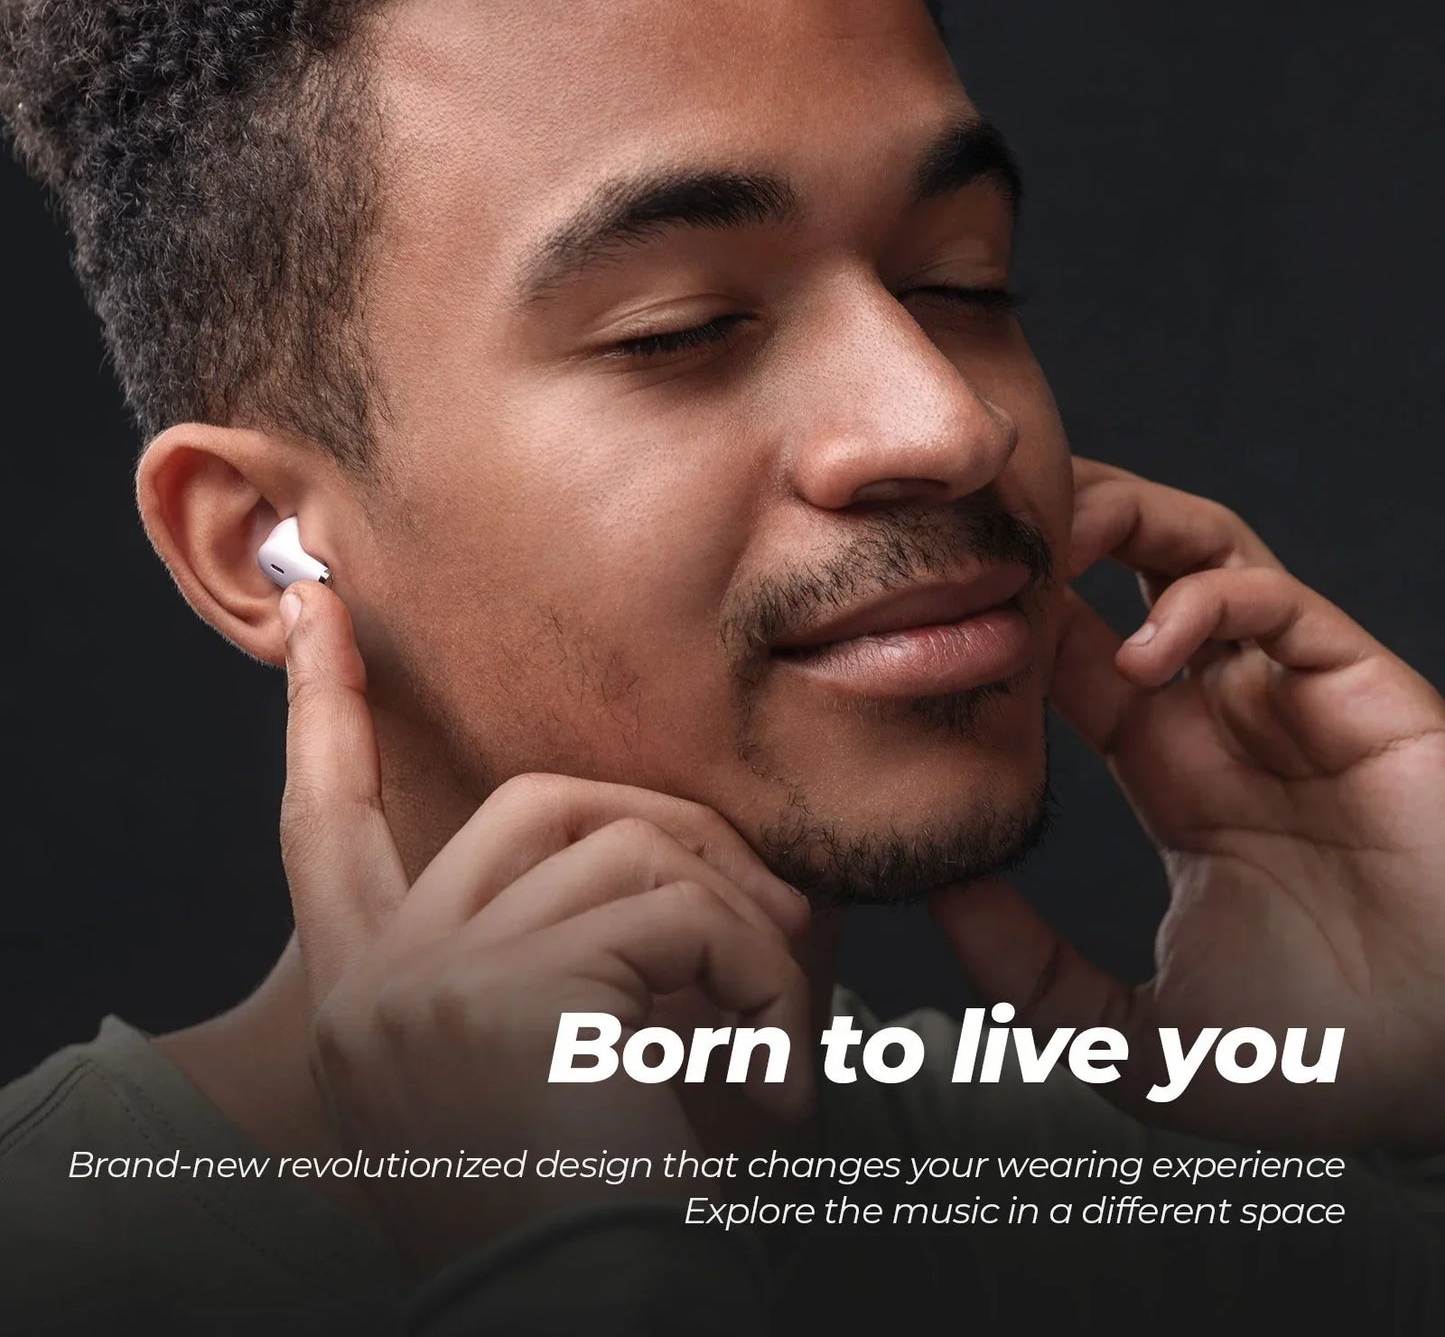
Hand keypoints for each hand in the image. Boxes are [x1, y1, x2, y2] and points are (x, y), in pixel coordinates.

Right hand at [277, 581, 812, 1273]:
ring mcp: (432, 983)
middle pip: (531, 806)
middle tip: (775, 917)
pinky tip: (780, 1076)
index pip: (327, 819)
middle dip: (669, 829)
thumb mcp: (593, 1053)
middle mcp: (376, 985)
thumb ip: (612, 933)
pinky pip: (678, 914)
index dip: (323, 707)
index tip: (317, 603)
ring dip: (740, 928)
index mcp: (374, 998)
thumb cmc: (618, 1208)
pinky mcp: (513, 992)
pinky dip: (762, 981)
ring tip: (786, 1029)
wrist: (601, 1317)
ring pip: (626, 849)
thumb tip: (703, 838)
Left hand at [931, 458, 1444, 1147]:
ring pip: (1198, 552)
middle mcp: (1225, 720)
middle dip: (1053, 539)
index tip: (934, 622)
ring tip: (1045, 547)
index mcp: (1173, 775)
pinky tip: (1140, 652)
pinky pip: (1273, 600)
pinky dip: (1200, 599)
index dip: (1007, 625)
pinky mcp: (1359, 693)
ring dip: (1119, 524)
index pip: (1071, 660)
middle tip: (976, 547)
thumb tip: (941, 890)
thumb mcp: (1132, 1035)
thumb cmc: (1321, 1064)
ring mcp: (1289, 699)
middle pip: (1126, 575)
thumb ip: (1030, 971)